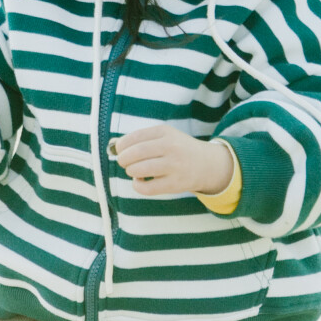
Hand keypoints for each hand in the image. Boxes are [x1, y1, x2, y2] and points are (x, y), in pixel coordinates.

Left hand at [114, 124, 232, 197]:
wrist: (207, 164)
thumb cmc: (177, 149)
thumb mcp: (164, 136)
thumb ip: (140, 139)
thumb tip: (113, 145)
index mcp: (165, 132)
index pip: (135, 137)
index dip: (122, 145)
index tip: (119, 150)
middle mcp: (170, 147)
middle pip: (136, 152)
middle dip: (123, 158)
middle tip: (123, 162)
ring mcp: (174, 166)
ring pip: (140, 169)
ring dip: (131, 171)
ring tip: (133, 170)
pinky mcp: (175, 184)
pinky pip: (148, 188)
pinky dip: (137, 185)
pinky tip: (139, 181)